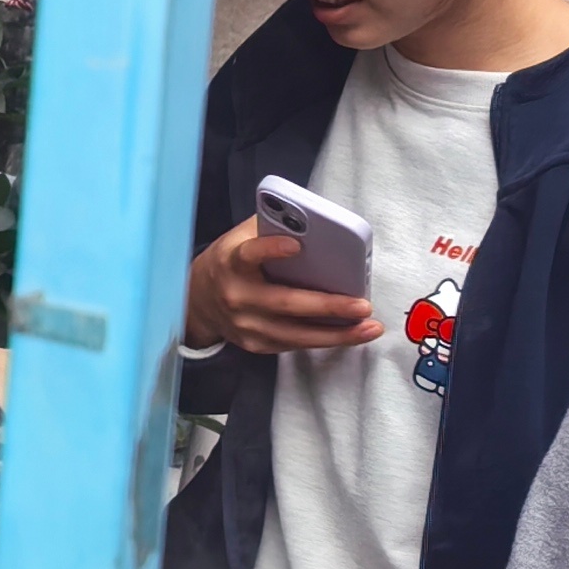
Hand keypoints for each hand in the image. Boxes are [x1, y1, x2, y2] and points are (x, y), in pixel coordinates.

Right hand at [184, 216, 378, 355]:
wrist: (198, 302)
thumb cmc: (231, 262)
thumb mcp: (240, 238)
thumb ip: (271, 228)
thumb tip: (314, 223)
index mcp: (231, 262)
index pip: (248, 254)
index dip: (270, 249)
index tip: (295, 245)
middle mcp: (237, 297)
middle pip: (285, 303)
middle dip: (327, 306)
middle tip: (362, 304)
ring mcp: (246, 326)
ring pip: (296, 335)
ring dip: (337, 334)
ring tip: (370, 327)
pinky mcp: (256, 345)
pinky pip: (296, 344)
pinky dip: (325, 340)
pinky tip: (351, 334)